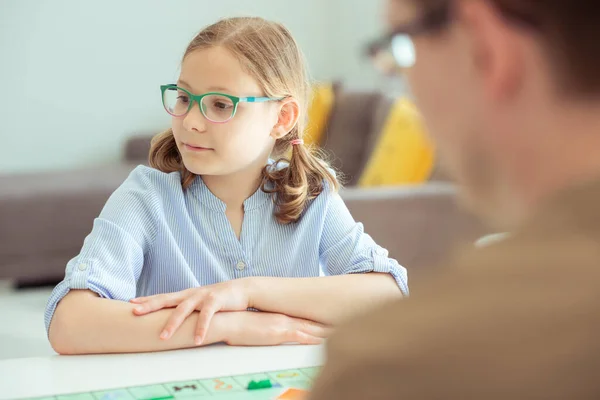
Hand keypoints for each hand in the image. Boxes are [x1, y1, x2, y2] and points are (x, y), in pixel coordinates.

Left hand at [130, 279, 251, 344]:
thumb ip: (187, 308)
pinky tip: (197, 340)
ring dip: (173, 324)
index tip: (130, 303)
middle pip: (167, 299)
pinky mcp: (216, 300)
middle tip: (135, 313)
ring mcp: (203, 296)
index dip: (147, 300)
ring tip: (163, 337)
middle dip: (150, 306)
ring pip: (184, 309)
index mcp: (186, 295)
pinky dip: (201, 328)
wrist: (242, 290)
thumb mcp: (200, 303)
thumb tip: (173, 320)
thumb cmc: (219, 300)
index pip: (163, 296)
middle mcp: (191, 294)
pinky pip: (207, 315)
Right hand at [219, 311, 330, 345]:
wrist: (229, 321)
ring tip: (341, 330)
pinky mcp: (281, 333)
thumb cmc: (238, 326)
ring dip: (326, 331)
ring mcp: (285, 325)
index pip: (305, 320)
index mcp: (281, 317)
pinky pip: (303, 337)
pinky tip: (326, 340)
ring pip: (312, 329)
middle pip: (312, 323)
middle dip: (328, 325)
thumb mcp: (256, 327)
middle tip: (342, 324)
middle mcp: (286, 319)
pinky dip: (316, 339)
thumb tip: (269, 334)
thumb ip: (266, 330)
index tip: (330, 323)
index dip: (319, 322)